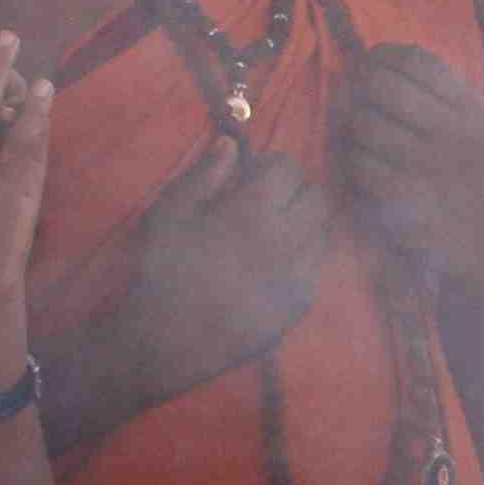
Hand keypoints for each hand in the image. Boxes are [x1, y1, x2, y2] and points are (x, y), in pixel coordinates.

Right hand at [103, 142, 330, 410]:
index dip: (274, 165)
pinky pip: (318, 265)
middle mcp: (287, 240)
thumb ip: (204, 175)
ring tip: (274, 230)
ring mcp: (300, 274)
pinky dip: (305, 255)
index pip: (290, 169)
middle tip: (269, 200)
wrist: (164, 341)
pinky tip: (276, 262)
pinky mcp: (301, 303)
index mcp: (253, 212)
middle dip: (297, 190)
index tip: (257, 174)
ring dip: (305, 221)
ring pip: (324, 230)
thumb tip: (232, 143)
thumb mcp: (169, 215)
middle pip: (317, 197)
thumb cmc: (159, 271)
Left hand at [339, 46, 483, 303]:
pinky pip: (358, 164)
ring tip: (365, 141)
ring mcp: (426, 163)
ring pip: (362, 124)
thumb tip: (380, 60)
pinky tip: (368, 172)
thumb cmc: (475, 183)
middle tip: (356, 100)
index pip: (414, 60)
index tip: (370, 64)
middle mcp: (450, 130)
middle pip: (380, 86)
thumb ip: (441, 97)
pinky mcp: (403, 196)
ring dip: (354, 131)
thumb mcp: (476, 132)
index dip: (380, 56)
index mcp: (470, 109)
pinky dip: (356, 166)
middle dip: (359, 89)